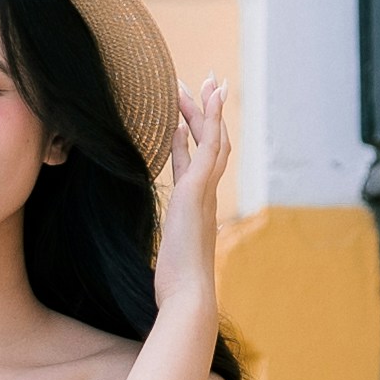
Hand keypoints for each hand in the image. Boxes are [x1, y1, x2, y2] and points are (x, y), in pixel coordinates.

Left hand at [154, 75, 234, 330]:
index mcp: (198, 207)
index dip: (194, 135)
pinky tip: (199, 102)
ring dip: (207, 109)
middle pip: (213, 144)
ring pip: (213, 140)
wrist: (189, 298)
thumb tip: (166, 252)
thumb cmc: (177, 286)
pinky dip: (207, 122)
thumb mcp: (168, 258)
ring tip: (205, 81)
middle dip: (208, 112)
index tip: (184, 116)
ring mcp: (205, 192)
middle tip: (208, 82)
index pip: (199, 162)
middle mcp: (207, 195)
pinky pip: (207, 148)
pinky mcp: (196, 192)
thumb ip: (170, 246)